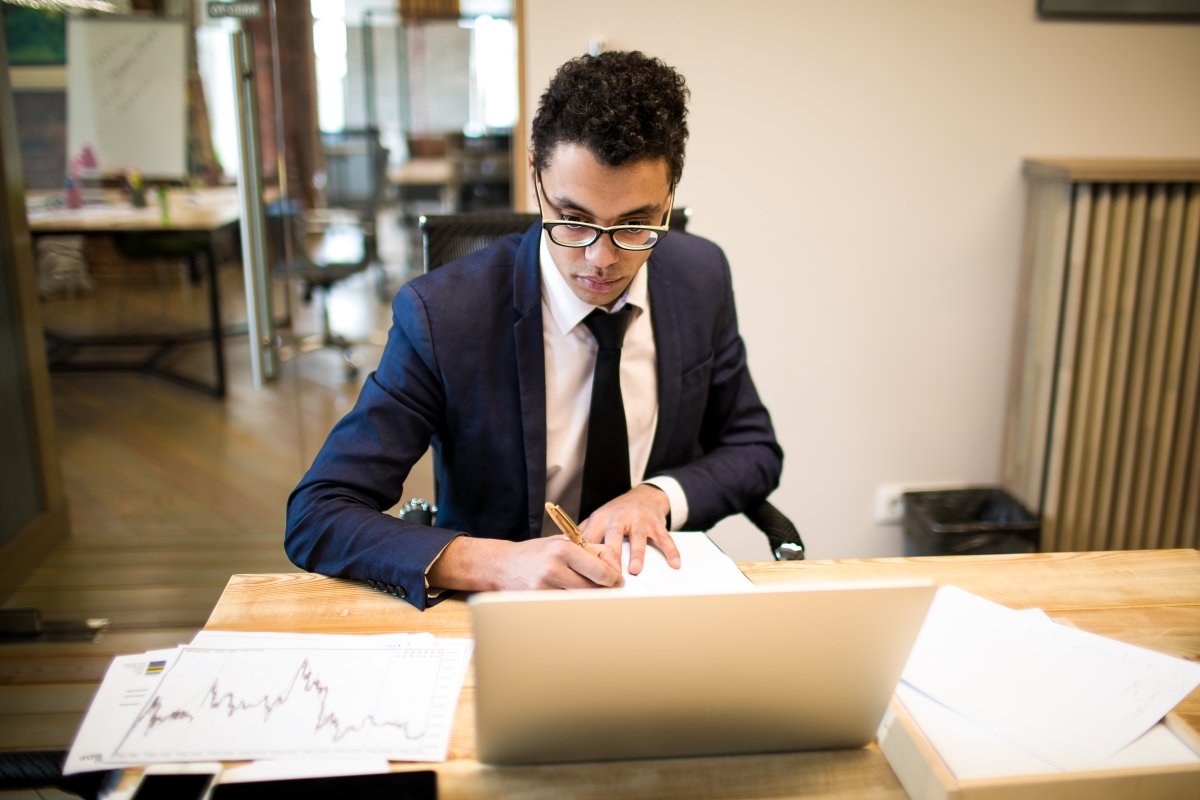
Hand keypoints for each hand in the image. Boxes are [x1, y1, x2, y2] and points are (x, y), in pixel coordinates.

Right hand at [426, 535, 623, 591]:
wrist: (502, 565)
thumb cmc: (537, 553)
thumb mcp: (563, 542)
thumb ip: (593, 550)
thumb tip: (616, 567)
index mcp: (563, 550)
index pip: (600, 571)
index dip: (614, 579)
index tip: (617, 582)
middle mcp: (554, 568)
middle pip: (593, 589)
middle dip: (604, 590)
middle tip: (609, 589)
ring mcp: (545, 587)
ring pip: (581, 600)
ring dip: (590, 598)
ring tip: (589, 592)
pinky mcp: (538, 601)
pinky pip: (565, 606)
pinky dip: (573, 604)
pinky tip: (571, 598)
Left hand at [579, 485, 679, 574]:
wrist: (644, 495)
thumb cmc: (617, 512)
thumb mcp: (598, 518)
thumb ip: (583, 533)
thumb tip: (561, 548)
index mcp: (601, 518)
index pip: (591, 536)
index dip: (587, 553)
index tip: (583, 570)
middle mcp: (619, 517)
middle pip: (613, 535)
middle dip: (611, 554)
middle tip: (610, 573)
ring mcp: (639, 520)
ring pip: (638, 537)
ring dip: (637, 554)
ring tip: (635, 570)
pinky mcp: (656, 524)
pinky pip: (664, 538)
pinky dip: (670, 551)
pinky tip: (674, 563)